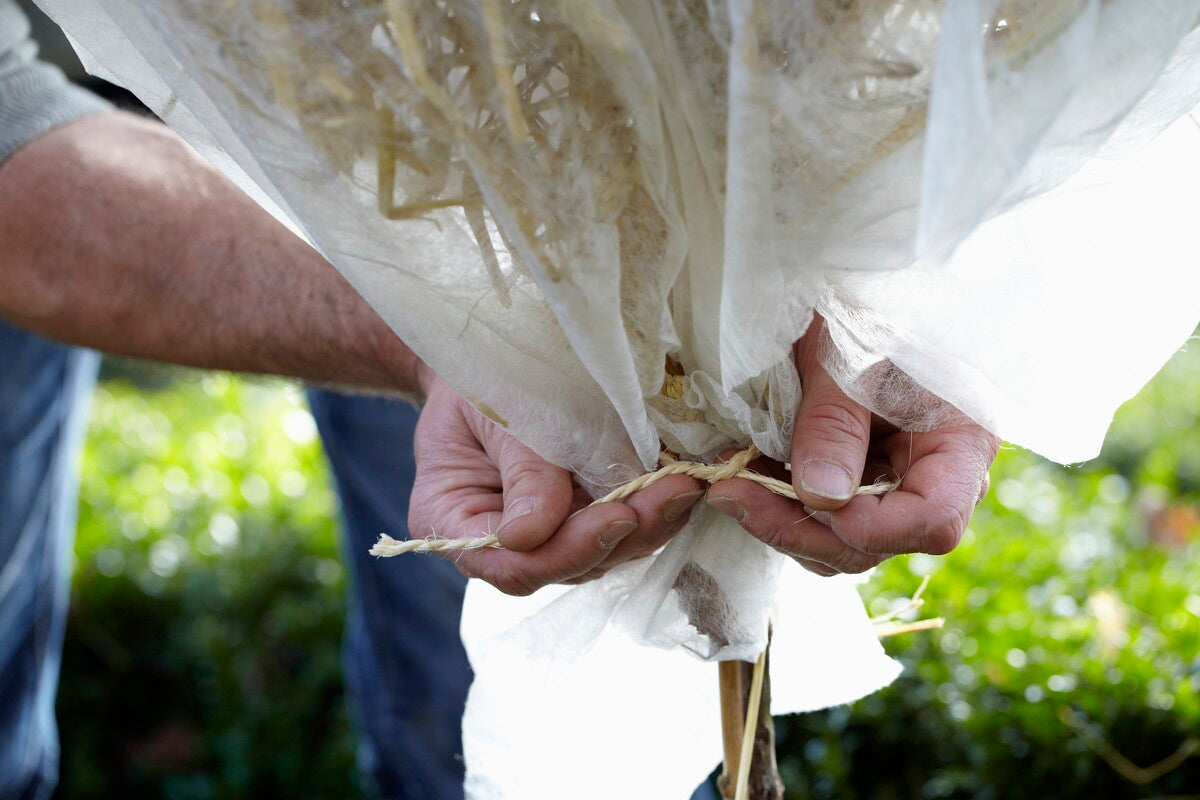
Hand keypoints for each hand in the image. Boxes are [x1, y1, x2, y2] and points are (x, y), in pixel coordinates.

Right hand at [408, 373, 704, 594]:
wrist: (482, 353)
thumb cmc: (473, 376)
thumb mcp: (488, 411)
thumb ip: (519, 471)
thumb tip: (532, 534)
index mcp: (454, 523)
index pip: (514, 565)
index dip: (568, 552)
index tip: (617, 519)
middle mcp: (502, 542)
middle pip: (566, 565)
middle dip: (626, 535)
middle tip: (675, 494)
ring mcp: (546, 532)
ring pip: (602, 552)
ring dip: (650, 524)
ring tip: (686, 486)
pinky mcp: (581, 513)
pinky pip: (618, 526)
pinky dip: (651, 509)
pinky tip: (680, 483)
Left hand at [706, 318, 999, 574]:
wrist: (845, 291)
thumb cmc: (860, 308)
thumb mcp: (845, 357)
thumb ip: (834, 425)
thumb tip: (820, 498)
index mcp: (959, 441)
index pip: (932, 519)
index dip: (872, 526)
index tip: (809, 500)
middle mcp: (933, 477)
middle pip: (877, 542)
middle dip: (800, 527)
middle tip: (732, 493)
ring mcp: (893, 485)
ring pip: (841, 544)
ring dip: (781, 523)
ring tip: (729, 482)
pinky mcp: (855, 483)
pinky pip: (821, 520)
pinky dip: (778, 508)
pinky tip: (741, 478)